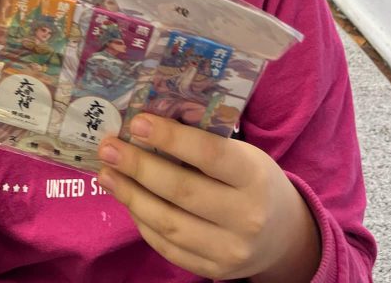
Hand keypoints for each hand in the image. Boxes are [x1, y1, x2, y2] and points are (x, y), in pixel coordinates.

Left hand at [97, 115, 320, 282]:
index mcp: (254, 176)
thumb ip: (203, 142)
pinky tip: (128, 199)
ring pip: (168, 222)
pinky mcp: (212, 270)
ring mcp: (229, 249)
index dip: (170, 138)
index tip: (137, 122)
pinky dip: (142, 221)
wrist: (283, 235)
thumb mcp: (243, 153)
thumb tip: (148, 124)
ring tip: (106, 173)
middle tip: (109, 147)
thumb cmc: (254, 180)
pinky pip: (167, 246)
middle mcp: (245, 216)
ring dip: (131, 195)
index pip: (208, 154)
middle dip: (138, 166)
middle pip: (181, 190)